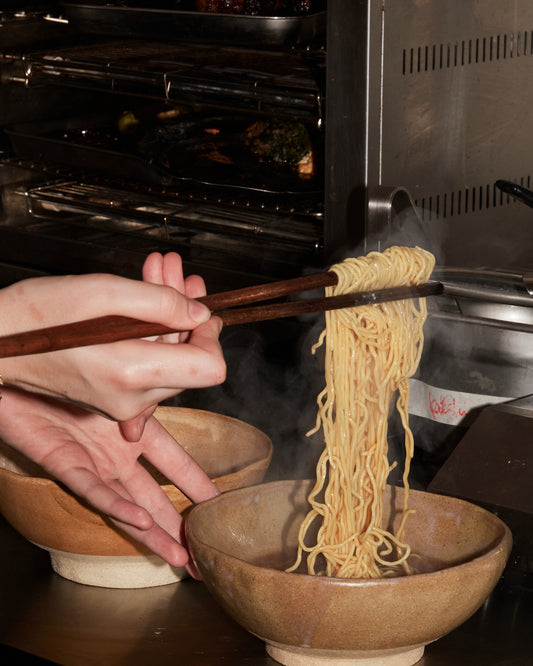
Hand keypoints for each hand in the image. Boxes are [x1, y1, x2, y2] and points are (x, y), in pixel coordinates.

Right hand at [0, 253, 225, 430]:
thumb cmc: (33, 316)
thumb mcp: (100, 292)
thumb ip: (159, 302)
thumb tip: (199, 313)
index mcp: (132, 373)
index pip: (209, 367)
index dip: (211, 334)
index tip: (198, 306)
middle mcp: (131, 398)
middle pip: (190, 362)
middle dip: (186, 313)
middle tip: (173, 270)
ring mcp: (122, 402)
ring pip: (170, 362)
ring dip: (168, 317)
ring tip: (158, 271)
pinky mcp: (113, 398)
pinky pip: (148, 368)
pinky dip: (151, 333)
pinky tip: (143, 299)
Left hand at [0, 386, 218, 573]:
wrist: (21, 365)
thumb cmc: (70, 362)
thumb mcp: (127, 373)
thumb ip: (155, 385)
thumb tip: (193, 376)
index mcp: (135, 431)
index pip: (176, 463)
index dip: (199, 485)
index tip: (220, 505)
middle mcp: (117, 454)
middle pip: (155, 497)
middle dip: (178, 526)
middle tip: (199, 556)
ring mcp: (93, 462)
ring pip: (128, 505)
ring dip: (153, 533)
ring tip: (178, 557)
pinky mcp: (64, 464)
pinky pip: (93, 490)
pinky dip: (117, 507)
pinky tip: (141, 521)